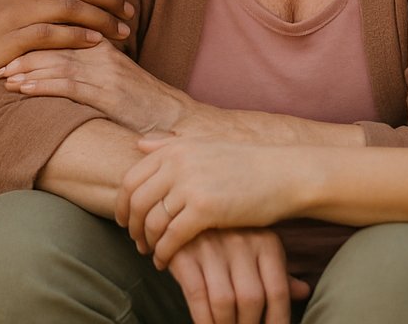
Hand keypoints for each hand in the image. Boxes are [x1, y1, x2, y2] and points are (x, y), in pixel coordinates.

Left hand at [0, 40, 189, 133]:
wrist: (174, 120)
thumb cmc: (143, 103)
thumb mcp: (116, 77)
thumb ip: (92, 66)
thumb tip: (64, 67)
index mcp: (104, 45)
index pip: (62, 33)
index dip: (32, 38)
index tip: (6, 45)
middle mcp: (103, 54)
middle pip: (55, 46)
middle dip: (22, 53)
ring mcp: (106, 74)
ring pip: (58, 64)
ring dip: (26, 69)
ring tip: (2, 75)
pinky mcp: (108, 95)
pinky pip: (69, 86)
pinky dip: (42, 85)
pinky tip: (23, 89)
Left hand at [119, 137, 304, 266]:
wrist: (284, 174)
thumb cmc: (247, 163)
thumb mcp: (205, 145)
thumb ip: (169, 145)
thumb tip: (138, 145)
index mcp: (175, 148)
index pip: (131, 178)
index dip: (123, 203)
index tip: (125, 220)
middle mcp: (178, 163)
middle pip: (136, 201)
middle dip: (131, 226)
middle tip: (136, 242)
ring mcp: (190, 185)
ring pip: (151, 221)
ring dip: (147, 242)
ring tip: (152, 253)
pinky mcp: (205, 209)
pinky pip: (171, 237)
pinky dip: (163, 253)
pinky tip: (165, 262)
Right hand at [164, 229, 309, 323]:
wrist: (185, 207)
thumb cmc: (229, 235)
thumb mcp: (258, 248)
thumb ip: (278, 273)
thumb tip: (303, 292)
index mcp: (266, 241)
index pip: (278, 291)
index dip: (277, 321)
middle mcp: (241, 242)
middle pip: (252, 299)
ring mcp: (211, 246)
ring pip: (224, 301)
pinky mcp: (185, 252)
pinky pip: (197, 295)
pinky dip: (202, 318)